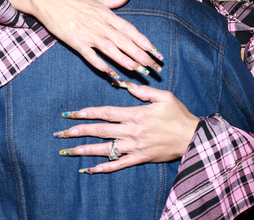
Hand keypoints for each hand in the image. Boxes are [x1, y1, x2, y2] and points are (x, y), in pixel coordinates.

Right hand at [5, 0, 162, 79]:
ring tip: (138, 70)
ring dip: (125, 60)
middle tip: (152, 66)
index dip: (143, 41)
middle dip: (139, 54)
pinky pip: (90, 55)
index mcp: (106, 14)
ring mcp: (87, 34)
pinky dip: (100, 64)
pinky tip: (110, 73)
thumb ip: (113, 0)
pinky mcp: (75, 42)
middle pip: (124, 41)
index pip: (130, 29)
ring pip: (110, 49)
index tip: (155, 51)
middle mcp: (100, 24)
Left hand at [53, 82, 199, 173]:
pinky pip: (118, 165)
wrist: (192, 137)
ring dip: (85, 150)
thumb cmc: (178, 115)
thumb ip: (142, 91)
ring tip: (68, 151)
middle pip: (100, 131)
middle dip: (78, 131)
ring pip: (105, 149)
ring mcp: (135, 147)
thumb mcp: (163, 96)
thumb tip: (124, 84)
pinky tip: (89, 169)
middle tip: (61, 133)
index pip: (105, 113)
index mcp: (135, 114)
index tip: (71, 113)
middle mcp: (132, 131)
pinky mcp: (140, 158)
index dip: (86, 113)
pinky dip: (104, 168)